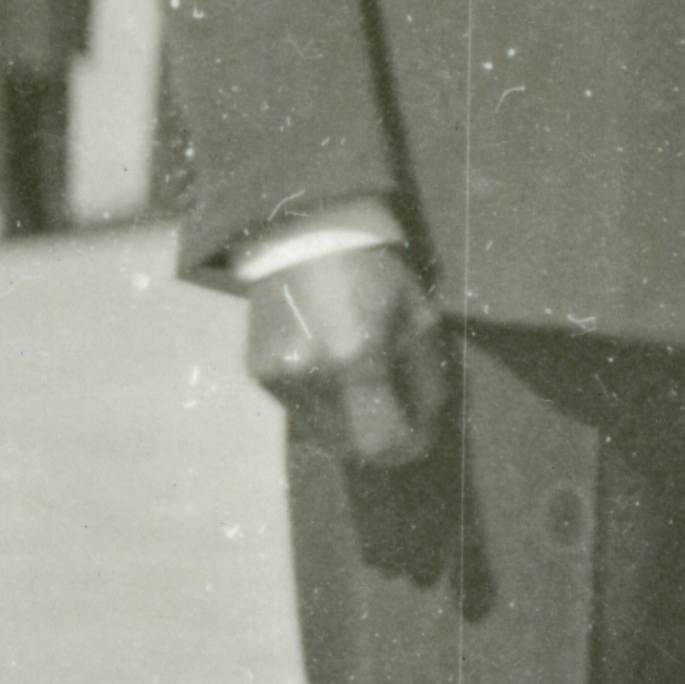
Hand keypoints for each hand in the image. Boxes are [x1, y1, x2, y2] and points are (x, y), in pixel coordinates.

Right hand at [246, 235, 454, 472]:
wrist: (305, 236)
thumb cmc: (373, 271)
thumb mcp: (417, 317)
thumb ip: (425, 378)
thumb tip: (425, 424)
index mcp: (355, 356)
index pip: (382, 440)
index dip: (406, 447)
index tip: (421, 436)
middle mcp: (310, 374)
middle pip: (351, 447)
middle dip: (381, 443)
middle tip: (401, 423)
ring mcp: (279, 376)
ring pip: (323, 435)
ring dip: (351, 427)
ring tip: (370, 394)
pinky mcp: (259, 373)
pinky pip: (300, 412)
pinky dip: (324, 406)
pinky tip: (336, 374)